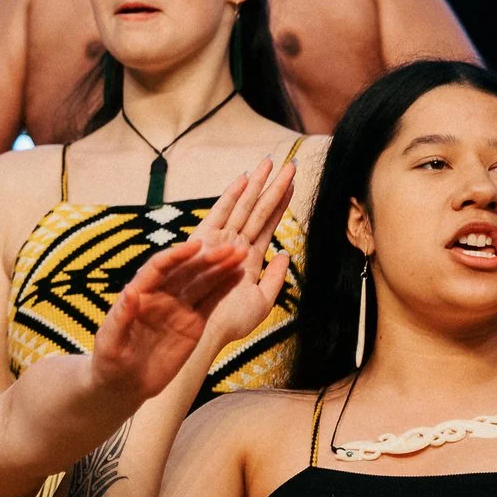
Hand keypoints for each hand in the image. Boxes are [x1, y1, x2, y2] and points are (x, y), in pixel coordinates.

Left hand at [86, 238, 247, 400]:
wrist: (124, 385)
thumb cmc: (109, 362)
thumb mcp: (110, 342)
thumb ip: (121, 316)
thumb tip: (131, 291)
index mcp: (140, 293)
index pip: (159, 266)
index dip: (177, 255)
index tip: (196, 245)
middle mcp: (161, 295)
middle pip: (186, 270)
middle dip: (208, 257)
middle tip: (231, 248)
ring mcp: (179, 308)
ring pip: (203, 282)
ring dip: (222, 267)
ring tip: (242, 254)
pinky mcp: (193, 323)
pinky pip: (211, 302)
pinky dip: (225, 288)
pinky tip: (239, 275)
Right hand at [192, 158, 297, 355]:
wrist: (203, 334)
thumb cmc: (228, 323)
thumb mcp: (262, 303)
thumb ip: (276, 278)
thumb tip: (285, 254)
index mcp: (248, 259)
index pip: (268, 225)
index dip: (281, 203)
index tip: (292, 183)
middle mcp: (234, 246)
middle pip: (258, 210)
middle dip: (272, 186)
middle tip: (288, 164)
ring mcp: (219, 242)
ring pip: (244, 208)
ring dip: (257, 185)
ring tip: (270, 162)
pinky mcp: (204, 242)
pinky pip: (220, 214)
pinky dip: (232, 196)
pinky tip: (244, 178)